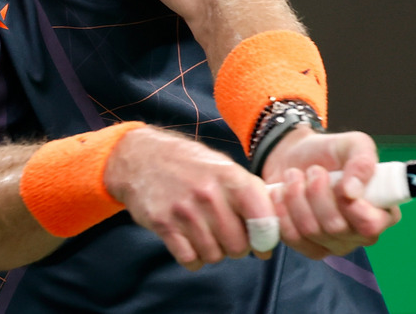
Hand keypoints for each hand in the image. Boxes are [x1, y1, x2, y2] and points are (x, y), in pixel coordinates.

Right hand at [105, 126, 275, 269]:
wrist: (142, 157)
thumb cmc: (191, 164)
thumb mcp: (224, 167)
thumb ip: (250, 193)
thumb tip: (274, 230)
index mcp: (230, 177)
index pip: (263, 218)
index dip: (267, 238)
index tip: (262, 245)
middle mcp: (209, 193)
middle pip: (238, 245)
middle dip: (237, 247)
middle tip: (228, 236)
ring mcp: (184, 210)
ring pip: (214, 255)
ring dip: (214, 252)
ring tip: (207, 235)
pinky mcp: (163, 224)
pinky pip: (190, 259)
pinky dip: (194, 258)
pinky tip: (191, 243)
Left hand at [259, 128, 401, 259]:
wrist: (296, 157)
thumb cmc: (331, 152)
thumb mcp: (353, 144)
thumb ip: (362, 162)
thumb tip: (353, 192)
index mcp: (382, 211)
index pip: (372, 226)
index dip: (354, 209)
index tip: (339, 186)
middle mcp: (361, 234)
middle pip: (336, 228)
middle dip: (317, 193)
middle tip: (313, 170)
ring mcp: (335, 245)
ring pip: (311, 231)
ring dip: (297, 197)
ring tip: (295, 176)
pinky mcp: (309, 248)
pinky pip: (293, 238)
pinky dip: (283, 211)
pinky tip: (282, 193)